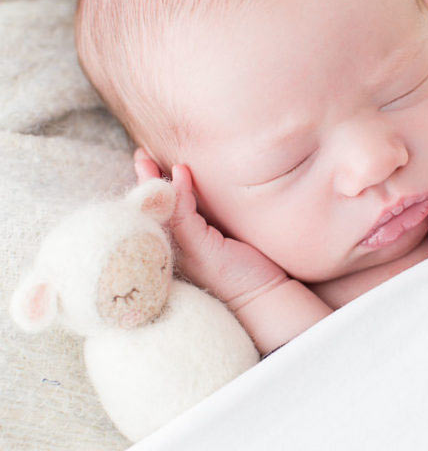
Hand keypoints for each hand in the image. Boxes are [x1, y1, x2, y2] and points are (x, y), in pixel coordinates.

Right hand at [133, 148, 289, 309]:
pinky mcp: (200, 251)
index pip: (158, 212)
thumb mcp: (222, 235)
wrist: (264, 295)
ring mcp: (184, 252)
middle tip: (139, 155)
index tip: (144, 159)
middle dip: (142, 182)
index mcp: (180, 245)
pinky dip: (179, 193)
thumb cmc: (247, 266)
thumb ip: (207, 216)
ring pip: (161, 212)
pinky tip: (180, 172)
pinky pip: (183, 217)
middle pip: (151, 211)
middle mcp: (176, 250)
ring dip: (153, 183)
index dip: (149, 187)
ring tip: (146, 158)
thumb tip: (198, 186)